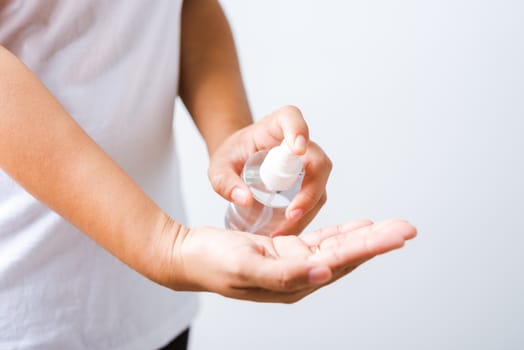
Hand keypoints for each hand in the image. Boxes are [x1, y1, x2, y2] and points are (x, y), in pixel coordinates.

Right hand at [160, 219, 415, 302]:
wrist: (188, 256)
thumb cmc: (212, 261)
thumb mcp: (245, 267)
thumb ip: (285, 274)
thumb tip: (324, 271)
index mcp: (293, 284)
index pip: (340, 262)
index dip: (370, 247)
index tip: (397, 234)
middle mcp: (299, 277)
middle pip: (346, 255)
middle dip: (377, 241)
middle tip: (407, 228)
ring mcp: (293, 264)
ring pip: (337, 248)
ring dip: (364, 236)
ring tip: (391, 226)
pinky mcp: (285, 251)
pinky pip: (320, 241)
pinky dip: (341, 233)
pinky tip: (358, 227)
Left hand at [208, 105, 331, 235]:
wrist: (239, 160)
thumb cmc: (231, 156)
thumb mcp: (218, 168)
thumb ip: (225, 181)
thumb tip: (244, 199)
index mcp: (275, 126)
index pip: (292, 118)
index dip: (298, 131)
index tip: (298, 148)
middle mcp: (297, 141)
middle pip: (317, 161)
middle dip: (310, 190)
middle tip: (291, 214)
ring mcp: (307, 162)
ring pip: (320, 185)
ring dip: (307, 210)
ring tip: (282, 231)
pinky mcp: (309, 180)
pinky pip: (316, 198)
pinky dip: (304, 216)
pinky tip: (286, 230)